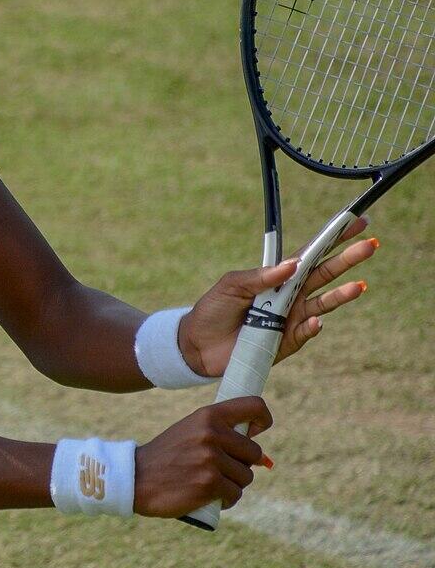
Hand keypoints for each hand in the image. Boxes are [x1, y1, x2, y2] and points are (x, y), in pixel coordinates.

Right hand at [134, 396, 273, 517]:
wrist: (135, 478)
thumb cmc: (166, 456)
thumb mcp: (189, 431)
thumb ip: (218, 431)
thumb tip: (257, 447)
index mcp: (208, 415)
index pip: (253, 405)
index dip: (263, 419)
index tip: (257, 431)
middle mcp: (212, 434)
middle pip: (254, 452)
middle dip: (241, 465)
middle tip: (218, 469)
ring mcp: (211, 459)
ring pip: (246, 477)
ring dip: (232, 484)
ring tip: (208, 482)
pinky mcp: (210, 484)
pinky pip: (235, 494)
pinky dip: (225, 499)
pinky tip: (208, 496)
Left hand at [178, 217, 378, 377]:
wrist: (197, 344)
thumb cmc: (213, 309)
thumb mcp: (231, 285)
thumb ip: (260, 276)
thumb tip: (292, 264)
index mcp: (277, 277)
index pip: (309, 255)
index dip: (330, 239)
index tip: (354, 222)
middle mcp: (290, 296)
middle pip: (324, 275)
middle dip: (347, 260)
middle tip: (370, 245)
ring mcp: (291, 319)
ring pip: (323, 304)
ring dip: (342, 295)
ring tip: (359, 285)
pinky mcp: (286, 342)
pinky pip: (305, 333)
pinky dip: (311, 327)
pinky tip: (315, 320)